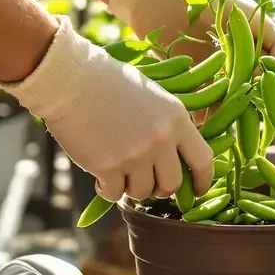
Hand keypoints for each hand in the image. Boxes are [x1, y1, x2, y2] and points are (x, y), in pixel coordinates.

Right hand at [0, 17, 213, 200]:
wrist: (71, 80)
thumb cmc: (110, 83)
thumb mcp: (154, 95)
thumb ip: (170, 124)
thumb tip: (179, 156)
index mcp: (177, 119)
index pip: (203, 160)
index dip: (202, 181)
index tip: (194, 191)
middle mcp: (161, 140)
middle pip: (171, 184)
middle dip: (159, 188)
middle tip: (146, 180)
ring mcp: (135, 155)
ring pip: (142, 192)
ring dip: (131, 187)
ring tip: (119, 171)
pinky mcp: (108, 167)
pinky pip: (114, 194)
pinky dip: (107, 190)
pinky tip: (101, 177)